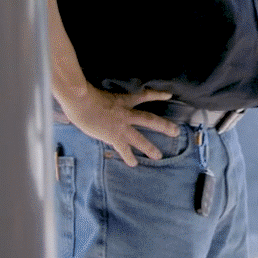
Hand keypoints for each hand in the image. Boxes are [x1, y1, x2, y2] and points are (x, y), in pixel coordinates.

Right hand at [58, 84, 179, 165]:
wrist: (81, 102)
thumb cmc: (85, 95)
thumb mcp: (100, 93)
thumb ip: (103, 99)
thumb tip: (98, 103)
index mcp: (124, 100)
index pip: (144, 96)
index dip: (157, 95)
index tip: (169, 95)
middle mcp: (127, 114)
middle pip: (150, 120)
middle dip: (164, 126)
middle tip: (176, 132)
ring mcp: (121, 126)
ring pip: (140, 138)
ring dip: (150, 148)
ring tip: (158, 156)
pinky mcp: (114, 136)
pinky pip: (124, 149)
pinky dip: (129, 157)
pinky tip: (134, 164)